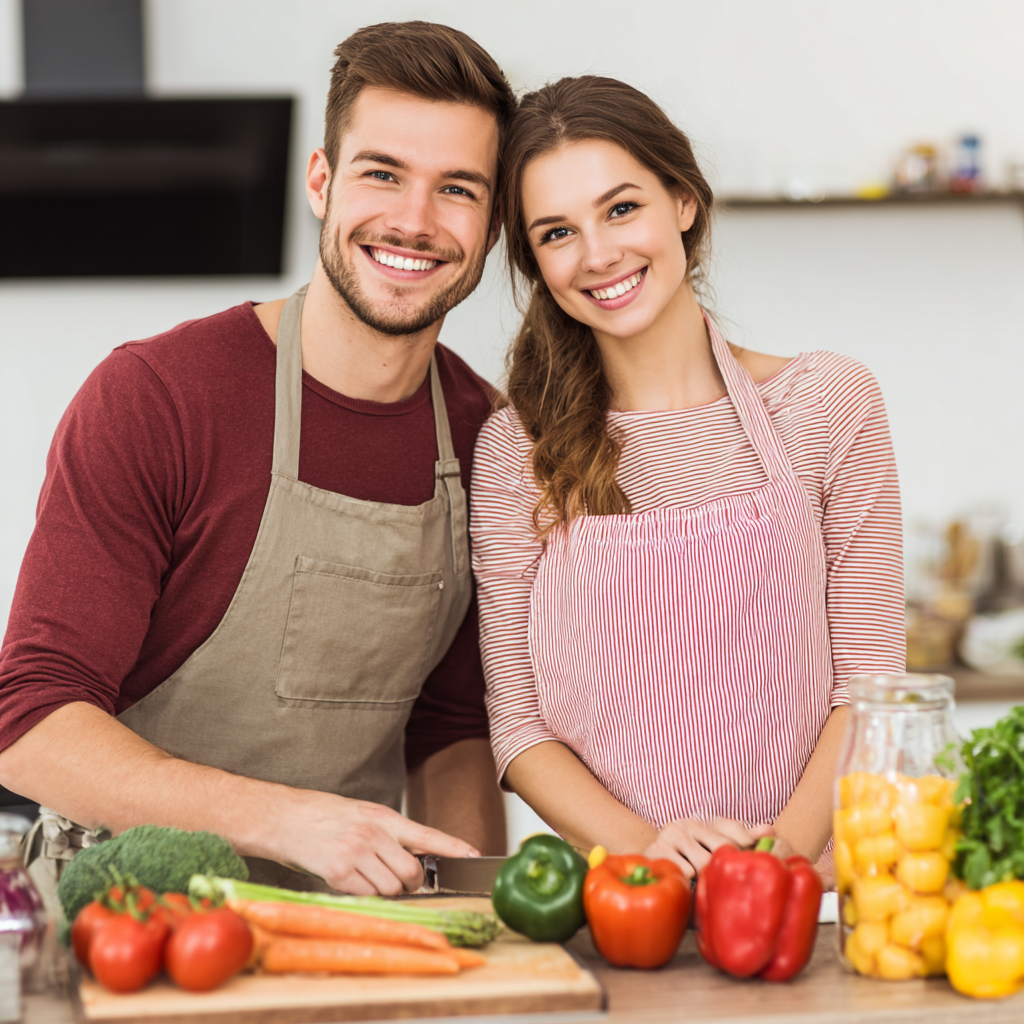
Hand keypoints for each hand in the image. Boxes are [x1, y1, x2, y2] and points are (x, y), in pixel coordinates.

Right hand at [262, 791, 479, 895]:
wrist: (282, 817)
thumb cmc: (321, 816)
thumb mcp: (361, 813)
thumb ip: (388, 833)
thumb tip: (414, 858)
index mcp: (383, 816)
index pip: (427, 834)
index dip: (453, 847)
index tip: (475, 855)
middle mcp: (373, 833)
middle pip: (413, 872)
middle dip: (410, 883)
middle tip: (397, 879)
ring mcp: (356, 852)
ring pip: (391, 888)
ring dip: (383, 890)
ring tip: (363, 874)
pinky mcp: (338, 872)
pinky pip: (365, 895)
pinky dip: (362, 894)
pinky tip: (346, 879)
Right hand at [645, 817, 758, 879]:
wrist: (649, 876)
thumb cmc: (691, 871)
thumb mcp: (717, 855)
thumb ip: (742, 842)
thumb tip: (769, 830)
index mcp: (703, 822)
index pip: (731, 827)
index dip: (744, 843)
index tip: (752, 861)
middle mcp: (687, 823)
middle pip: (720, 845)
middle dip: (726, 868)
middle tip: (731, 887)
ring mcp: (671, 833)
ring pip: (702, 861)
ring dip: (706, 880)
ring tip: (707, 891)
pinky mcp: (657, 849)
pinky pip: (684, 871)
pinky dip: (690, 884)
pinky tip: (689, 889)